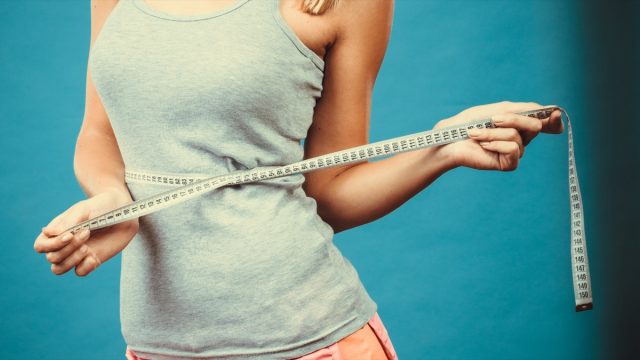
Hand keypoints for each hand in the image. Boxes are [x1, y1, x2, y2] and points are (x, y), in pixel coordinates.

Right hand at [33, 187, 138, 275]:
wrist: (124, 211)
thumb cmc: (101, 206)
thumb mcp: (84, 210)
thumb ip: (67, 222)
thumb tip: (48, 233)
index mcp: (58, 230)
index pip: (41, 245)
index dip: (52, 244)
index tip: (70, 234)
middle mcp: (64, 244)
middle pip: (52, 258)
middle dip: (68, 248)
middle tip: (87, 233)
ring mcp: (77, 253)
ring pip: (59, 269)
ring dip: (72, 260)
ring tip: (87, 247)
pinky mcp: (91, 259)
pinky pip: (80, 272)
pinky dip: (85, 267)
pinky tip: (94, 257)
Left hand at [434, 101, 563, 170]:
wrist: (449, 140)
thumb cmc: (469, 124)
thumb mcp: (497, 109)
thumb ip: (523, 109)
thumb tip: (552, 111)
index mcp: (519, 124)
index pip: (545, 122)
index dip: (553, 118)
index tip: (554, 112)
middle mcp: (521, 139)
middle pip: (535, 125)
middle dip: (512, 119)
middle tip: (492, 119)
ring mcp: (515, 152)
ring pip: (518, 136)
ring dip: (493, 132)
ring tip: (476, 134)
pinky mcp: (508, 164)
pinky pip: (513, 150)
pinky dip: (495, 143)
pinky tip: (482, 145)